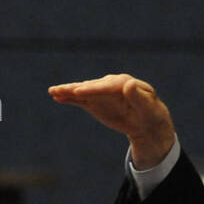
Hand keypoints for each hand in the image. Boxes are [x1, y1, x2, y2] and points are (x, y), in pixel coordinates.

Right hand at [48, 74, 176, 168]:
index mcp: (124, 83)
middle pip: (91, 86)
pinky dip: (68, 98)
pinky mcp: (94, 101)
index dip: (94, 89)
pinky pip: (79, 99)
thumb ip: (138, 97)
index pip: (107, 86)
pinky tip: (56, 96)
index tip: (80, 91)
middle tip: (62, 90)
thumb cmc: (149, 113)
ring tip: (53, 91)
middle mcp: (109, 84)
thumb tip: (129, 84)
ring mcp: (100, 92)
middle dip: (77, 88)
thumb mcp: (148, 107)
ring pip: (82, 91)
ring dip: (67, 91)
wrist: (145, 121)